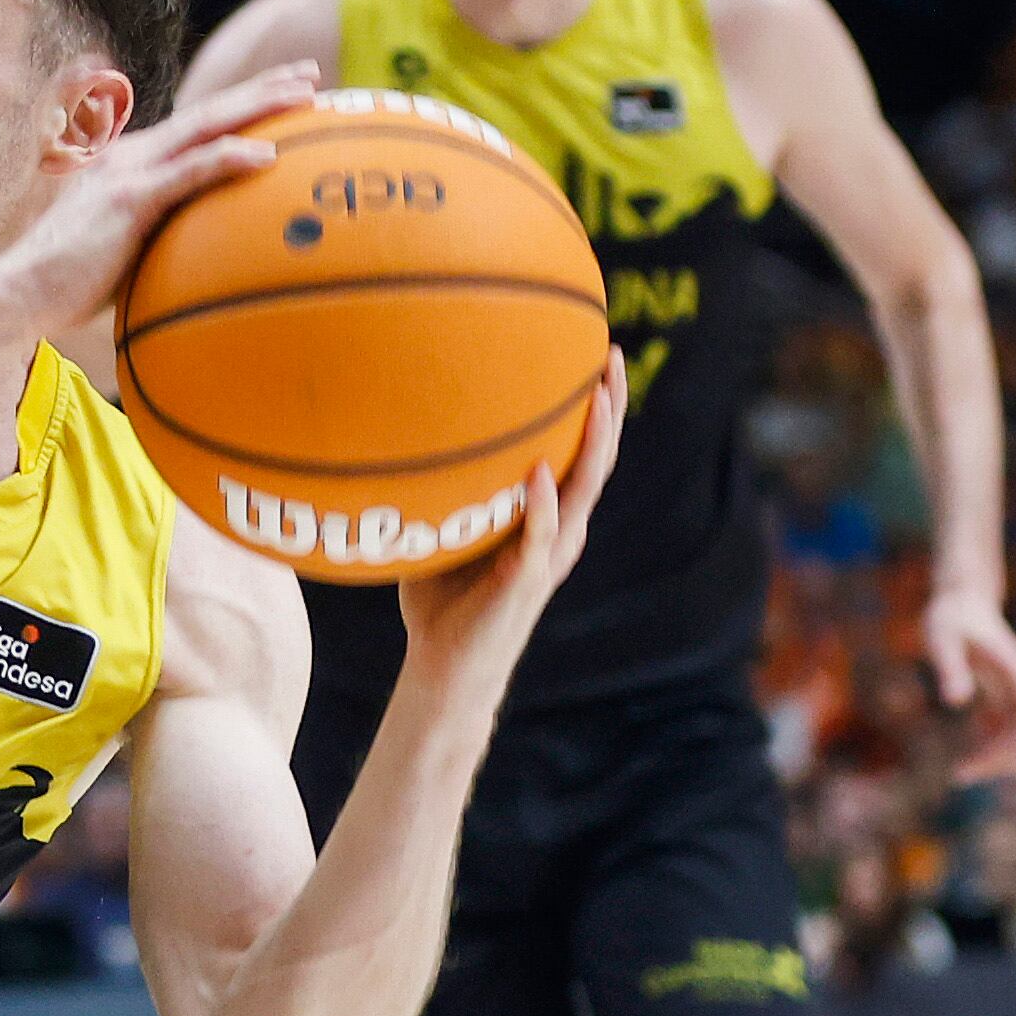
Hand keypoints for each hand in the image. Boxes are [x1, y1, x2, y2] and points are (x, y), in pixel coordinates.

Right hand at [0, 63, 318, 333]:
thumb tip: (202, 259)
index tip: (286, 94)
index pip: (198, 126)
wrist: (19, 292)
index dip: (243, 104)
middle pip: (210, 112)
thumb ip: (160, 240)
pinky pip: (191, 172)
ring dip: (259, 105)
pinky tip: (268, 155)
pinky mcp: (131, 200)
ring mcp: (131, 173)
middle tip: (313, 73)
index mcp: (133, 164)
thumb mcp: (124, 252)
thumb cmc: (68, 285)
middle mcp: (133, 156)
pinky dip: (230, 158)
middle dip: (264, 88)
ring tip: (306, 94)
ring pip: (206, 127)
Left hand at [396, 348, 626, 694]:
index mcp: (547, 517)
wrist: (445, 664)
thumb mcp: (445, 526)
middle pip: (597, 459)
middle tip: (610, 354)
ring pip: (583, 492)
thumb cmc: (441, 595)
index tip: (595, 351)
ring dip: (592, 446)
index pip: (581, 450)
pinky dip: (542, 507)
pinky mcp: (523, 581)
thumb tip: (405, 426)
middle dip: (608, 406)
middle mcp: (560, 531)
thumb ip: (445, 485)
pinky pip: (539, 538)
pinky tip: (539, 475)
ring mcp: (547, 556)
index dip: (594, 404)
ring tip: (599, 400)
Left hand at [925, 584, 1015, 781]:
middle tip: (965, 775)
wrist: (961, 599)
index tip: (1008, 764)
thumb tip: (957, 701)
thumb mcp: (942, 638)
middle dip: (1004, 756)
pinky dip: (991, 746)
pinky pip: (1004, 728)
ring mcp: (1014, 689)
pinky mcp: (1002, 693)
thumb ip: (950, 667)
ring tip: (962, 775)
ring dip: (996, 755)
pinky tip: (970, 763)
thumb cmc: (950, 616)